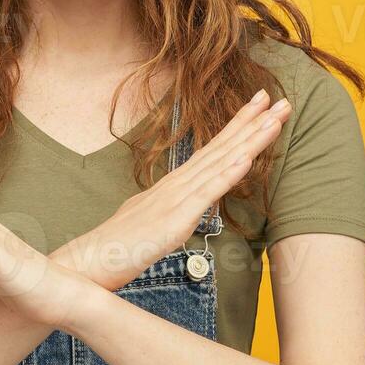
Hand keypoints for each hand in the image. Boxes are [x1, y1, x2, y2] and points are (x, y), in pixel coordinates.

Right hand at [60, 89, 292, 288]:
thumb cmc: (111, 251)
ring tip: (274, 118)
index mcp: (171, 188)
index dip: (237, 129)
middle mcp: (174, 186)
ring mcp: (173, 201)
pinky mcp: (172, 222)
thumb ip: (164, 213)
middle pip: (219, 149)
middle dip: (252, 123)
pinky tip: (247, 159)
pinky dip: (227, 175)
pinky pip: (204, 195)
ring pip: (218, 164)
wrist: (83, 265)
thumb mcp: (145, 225)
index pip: (210, 152)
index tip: (260, 107)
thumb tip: (176, 209)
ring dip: (248, 140)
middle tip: (281, 99)